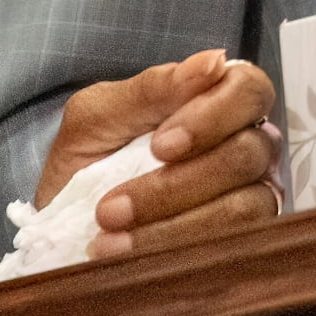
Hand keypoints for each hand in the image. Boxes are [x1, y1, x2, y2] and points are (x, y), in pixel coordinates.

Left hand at [40, 49, 280, 258]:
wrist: (63, 223)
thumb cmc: (85, 158)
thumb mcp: (98, 115)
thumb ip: (151, 88)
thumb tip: (212, 61)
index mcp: (214, 102)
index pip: (249, 88)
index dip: (213, 116)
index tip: (160, 146)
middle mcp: (245, 146)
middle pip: (246, 154)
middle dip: (173, 185)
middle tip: (110, 206)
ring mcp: (252, 195)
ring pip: (242, 207)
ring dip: (169, 224)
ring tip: (110, 232)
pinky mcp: (246, 242)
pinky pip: (234, 246)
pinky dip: (174, 249)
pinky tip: (125, 254)